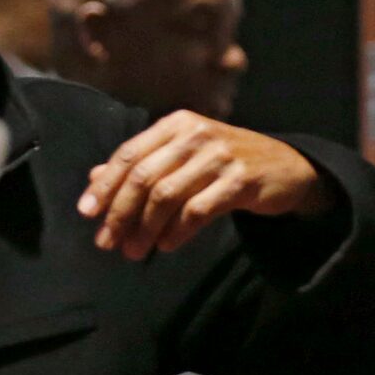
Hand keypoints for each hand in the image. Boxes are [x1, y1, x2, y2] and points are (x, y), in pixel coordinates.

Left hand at [79, 113, 325, 258]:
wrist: (288, 167)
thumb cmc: (227, 161)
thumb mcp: (184, 154)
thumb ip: (143, 163)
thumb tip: (94, 179)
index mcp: (177, 123)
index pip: (129, 154)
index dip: (105, 185)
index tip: (86, 213)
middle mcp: (196, 133)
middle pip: (143, 177)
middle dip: (120, 213)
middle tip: (107, 242)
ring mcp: (220, 156)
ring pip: (167, 196)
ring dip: (145, 228)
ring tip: (134, 251)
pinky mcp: (240, 181)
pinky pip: (197, 211)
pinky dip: (176, 232)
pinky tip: (166, 245)